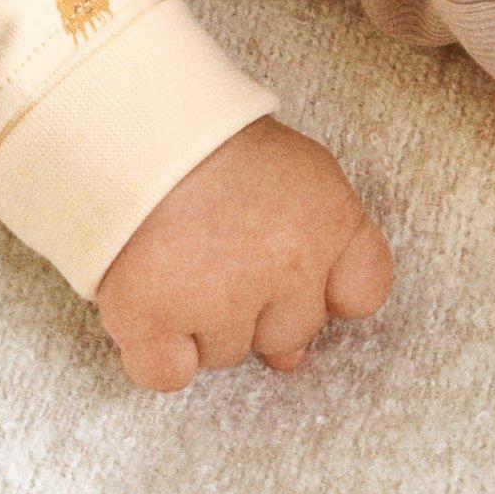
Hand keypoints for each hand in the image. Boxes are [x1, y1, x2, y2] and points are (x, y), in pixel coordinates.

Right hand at [92, 115, 395, 389]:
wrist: (130, 119)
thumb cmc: (210, 139)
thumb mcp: (293, 168)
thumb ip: (316, 248)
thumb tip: (291, 359)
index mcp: (331, 219)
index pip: (364, 290)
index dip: (326, 289)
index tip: (291, 270)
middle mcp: (289, 266)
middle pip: (291, 332)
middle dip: (257, 307)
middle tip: (216, 252)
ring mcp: (222, 298)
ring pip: (225, 355)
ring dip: (200, 324)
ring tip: (175, 259)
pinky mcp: (154, 318)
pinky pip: (167, 374)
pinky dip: (155, 352)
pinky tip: (150, 306)